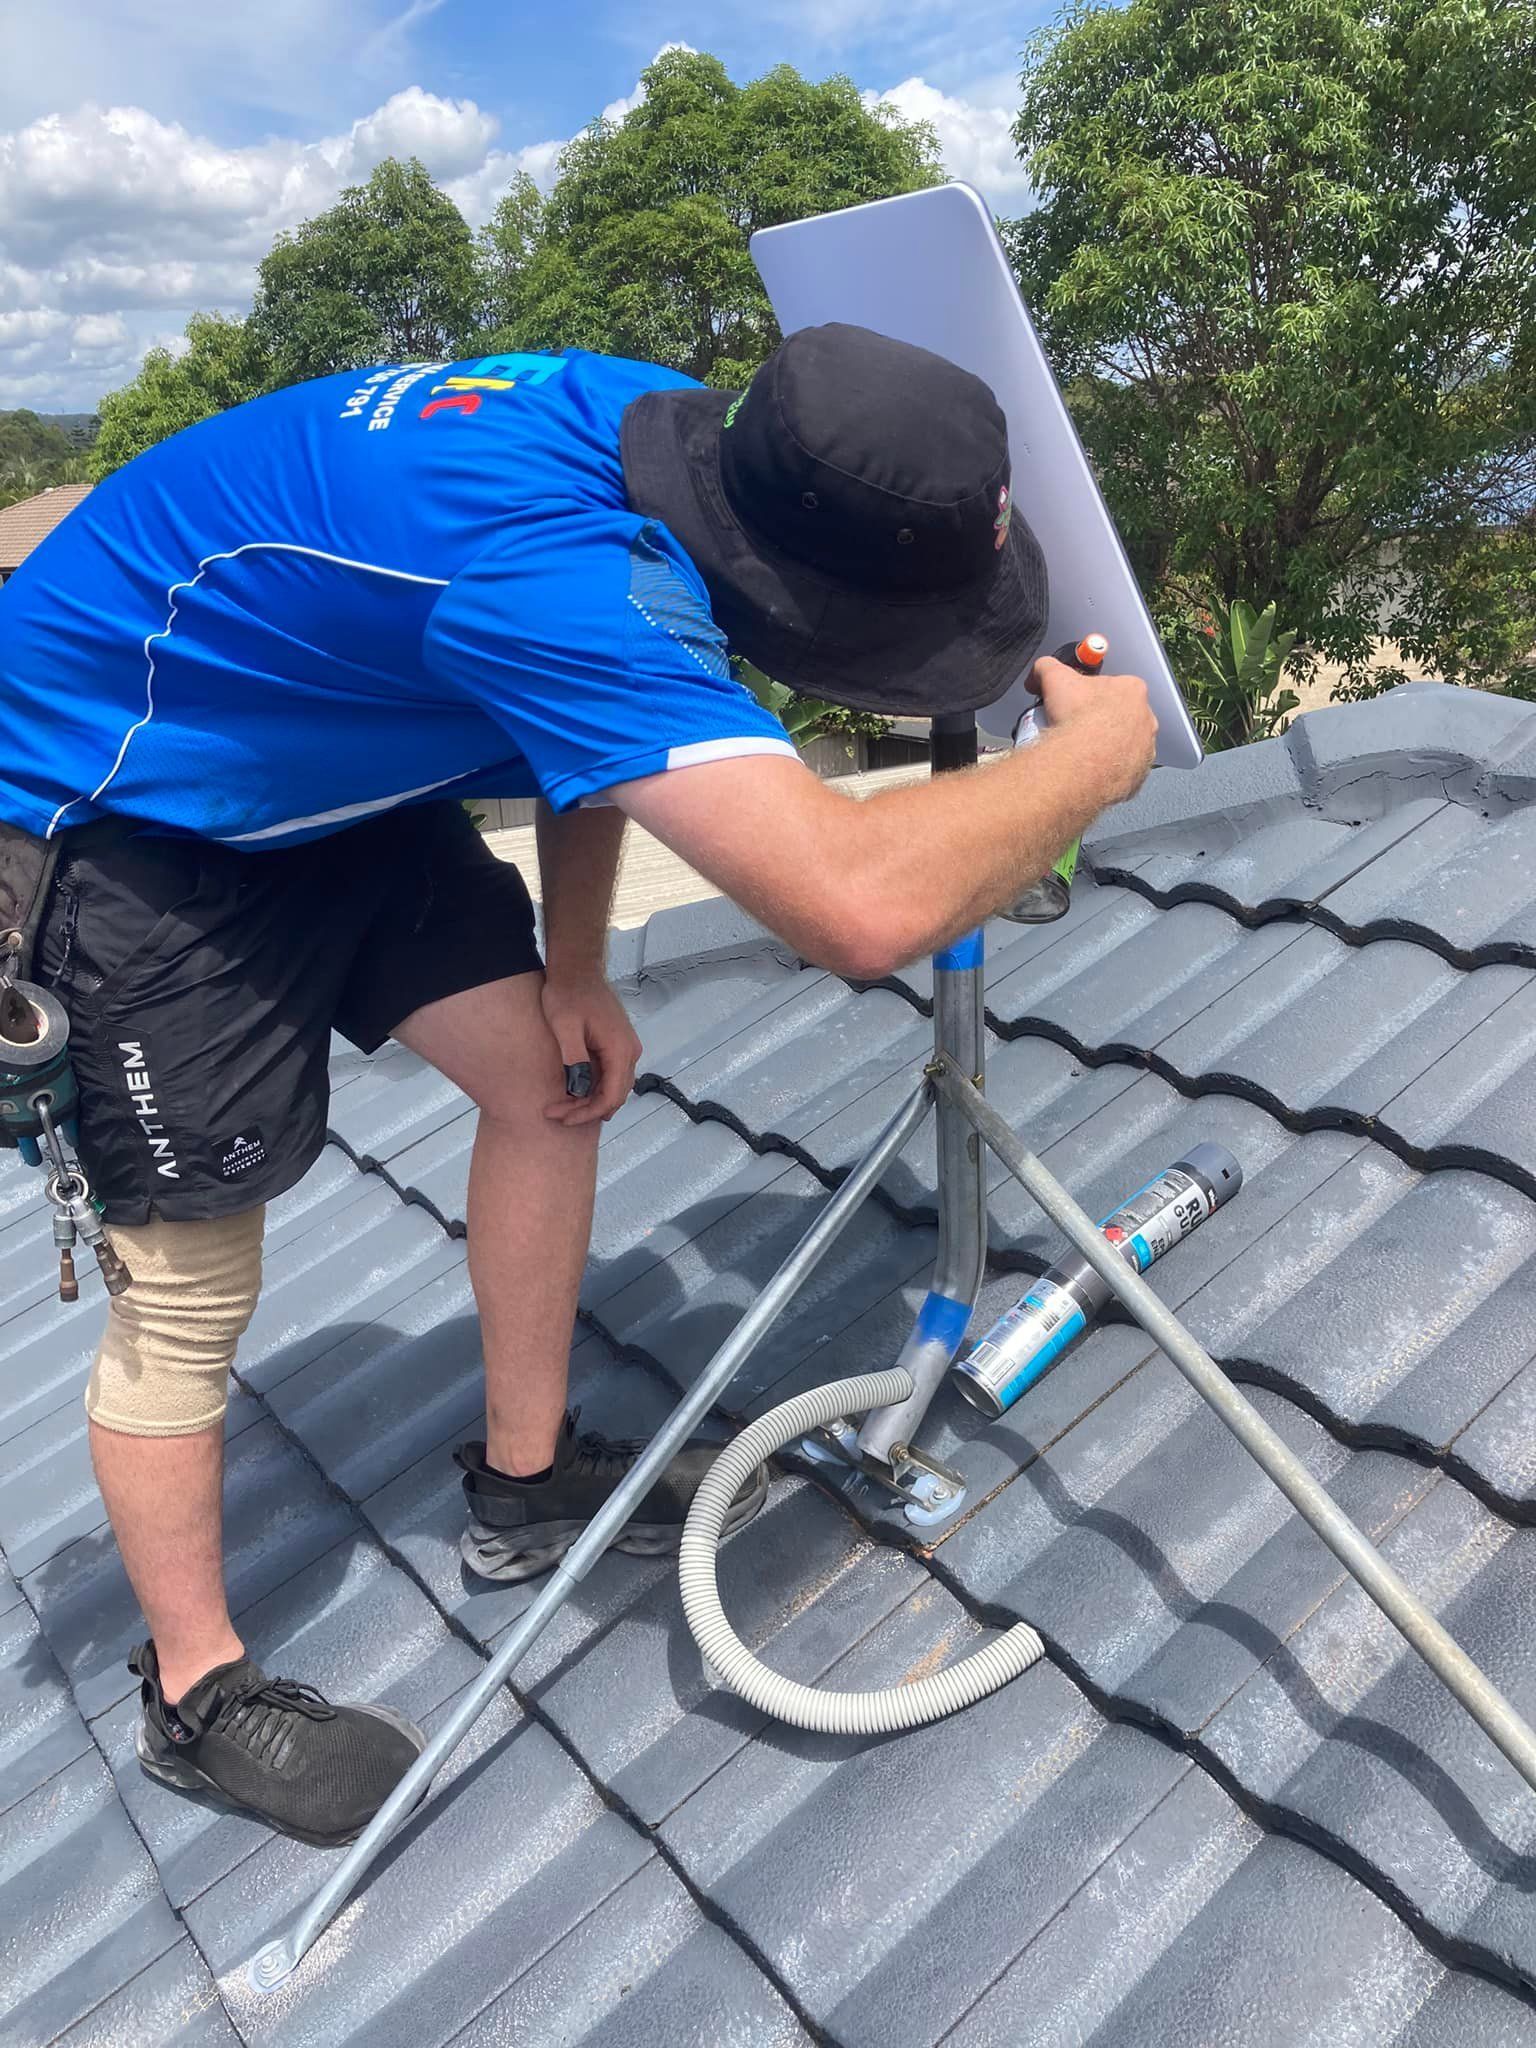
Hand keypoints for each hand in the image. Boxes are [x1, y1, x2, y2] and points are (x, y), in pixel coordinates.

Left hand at [540, 970, 641, 1126]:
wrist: (577, 968)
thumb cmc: (568, 994)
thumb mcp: (565, 1028)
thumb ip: (575, 1060)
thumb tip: (579, 1090)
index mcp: (620, 1049)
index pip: (612, 1095)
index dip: (588, 1112)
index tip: (563, 1118)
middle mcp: (629, 1051)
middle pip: (614, 1095)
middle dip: (586, 1110)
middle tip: (556, 1115)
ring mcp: (625, 1047)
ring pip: (612, 1087)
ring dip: (589, 1100)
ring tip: (562, 1107)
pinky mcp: (616, 1044)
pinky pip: (609, 1074)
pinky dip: (593, 1087)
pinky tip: (573, 1092)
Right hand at [1032, 655, 1157, 807]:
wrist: (1081, 762)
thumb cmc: (1076, 719)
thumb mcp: (1054, 677)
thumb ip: (1047, 668)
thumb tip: (1038, 674)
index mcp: (1132, 690)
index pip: (1113, 688)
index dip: (1091, 697)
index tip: (1077, 706)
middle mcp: (1146, 719)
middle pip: (1121, 718)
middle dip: (1101, 723)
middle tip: (1077, 730)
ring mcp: (1145, 749)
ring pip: (1124, 746)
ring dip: (1107, 748)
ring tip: (1082, 754)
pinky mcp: (1138, 776)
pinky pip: (1124, 772)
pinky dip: (1109, 772)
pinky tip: (1090, 771)